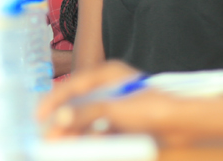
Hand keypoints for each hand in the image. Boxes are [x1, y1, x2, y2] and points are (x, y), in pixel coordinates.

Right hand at [38, 61, 175, 137]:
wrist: (183, 123)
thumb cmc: (151, 106)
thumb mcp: (112, 108)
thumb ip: (84, 114)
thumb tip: (60, 119)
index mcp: (107, 75)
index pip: (72, 85)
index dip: (53, 100)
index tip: (39, 116)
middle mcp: (111, 89)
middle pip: (79, 105)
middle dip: (62, 122)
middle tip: (49, 137)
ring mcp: (119, 107)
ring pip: (88, 121)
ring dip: (75, 133)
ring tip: (61, 145)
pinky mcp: (126, 123)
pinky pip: (101, 131)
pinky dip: (91, 139)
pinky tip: (84, 147)